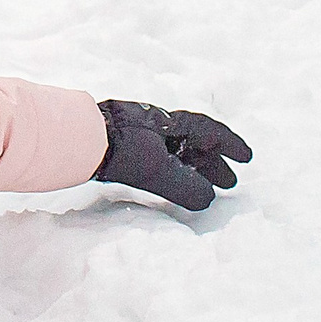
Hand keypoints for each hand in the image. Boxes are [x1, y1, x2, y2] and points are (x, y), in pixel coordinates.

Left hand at [94, 100, 251, 212]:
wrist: (73, 138)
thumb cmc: (117, 150)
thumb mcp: (157, 171)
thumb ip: (185, 187)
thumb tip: (208, 199)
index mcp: (171, 123)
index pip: (209, 131)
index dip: (230, 145)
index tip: (247, 159)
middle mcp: (157, 124)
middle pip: (193, 142)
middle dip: (213, 162)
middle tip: (229, 183)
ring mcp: (138, 132)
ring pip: (175, 149)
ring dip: (192, 168)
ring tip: (204, 188)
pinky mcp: (120, 143)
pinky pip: (157, 156)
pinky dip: (171, 170)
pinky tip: (169, 183)